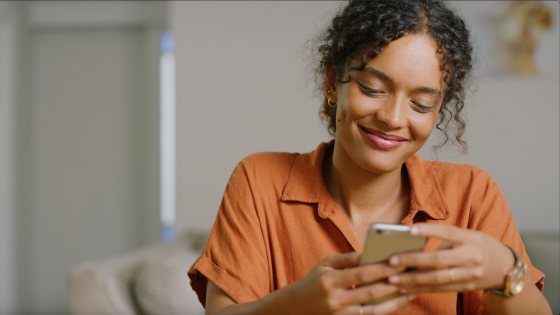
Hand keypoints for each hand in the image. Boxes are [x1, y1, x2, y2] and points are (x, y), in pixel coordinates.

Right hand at [290, 252, 416, 314]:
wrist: (297, 306)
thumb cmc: (315, 280)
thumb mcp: (326, 264)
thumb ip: (348, 258)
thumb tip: (371, 253)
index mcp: (330, 280)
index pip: (361, 274)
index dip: (382, 269)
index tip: (400, 262)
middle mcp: (335, 299)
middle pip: (371, 292)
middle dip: (393, 283)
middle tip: (412, 275)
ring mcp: (340, 314)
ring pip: (373, 310)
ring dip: (395, 301)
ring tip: (411, 291)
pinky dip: (385, 311)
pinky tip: (398, 303)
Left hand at [386, 223, 514, 293]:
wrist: (506, 268)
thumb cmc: (481, 246)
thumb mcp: (470, 236)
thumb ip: (447, 239)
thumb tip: (416, 244)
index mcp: (471, 239)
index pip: (448, 232)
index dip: (429, 231)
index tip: (409, 230)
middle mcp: (471, 257)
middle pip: (439, 259)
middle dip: (413, 260)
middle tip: (392, 261)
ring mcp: (469, 275)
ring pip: (437, 278)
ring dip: (413, 280)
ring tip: (394, 279)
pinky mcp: (465, 287)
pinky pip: (440, 289)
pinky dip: (422, 289)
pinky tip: (407, 289)